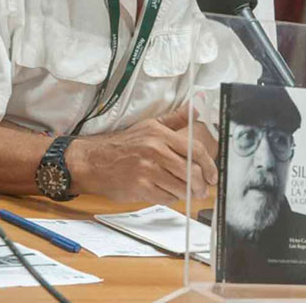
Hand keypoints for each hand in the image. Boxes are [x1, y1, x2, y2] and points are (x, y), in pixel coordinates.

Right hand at [68, 108, 216, 203]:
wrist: (93, 160)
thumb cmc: (123, 144)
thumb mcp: (149, 125)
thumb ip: (175, 119)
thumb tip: (196, 108)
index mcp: (159, 134)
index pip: (194, 150)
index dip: (209, 165)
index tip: (213, 175)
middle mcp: (155, 150)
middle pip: (190, 171)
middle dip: (200, 184)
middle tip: (202, 189)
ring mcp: (147, 170)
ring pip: (180, 187)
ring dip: (187, 193)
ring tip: (187, 192)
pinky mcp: (140, 187)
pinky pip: (166, 197)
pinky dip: (170, 198)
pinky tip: (167, 192)